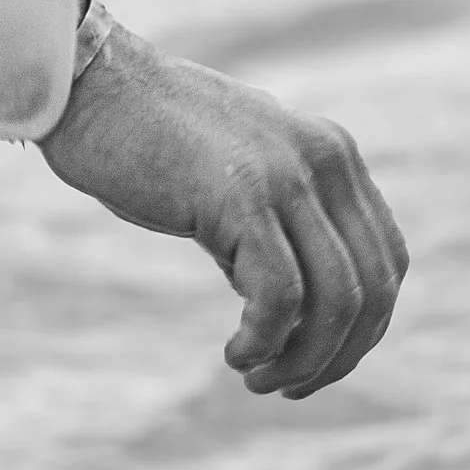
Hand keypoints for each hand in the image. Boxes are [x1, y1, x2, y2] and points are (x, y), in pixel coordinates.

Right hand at [40, 23, 408, 396]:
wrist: (82, 83)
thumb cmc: (144, 138)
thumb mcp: (237, 179)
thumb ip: (279, 225)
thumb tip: (300, 315)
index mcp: (332, 152)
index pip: (387, 261)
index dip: (364, 329)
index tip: (317, 360)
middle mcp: (324, 159)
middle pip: (373, 289)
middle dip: (338, 356)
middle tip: (288, 386)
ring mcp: (286, 173)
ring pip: (338, 300)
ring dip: (306, 360)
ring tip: (259, 378)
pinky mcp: (242, 193)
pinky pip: (281, 295)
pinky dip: (265, 341)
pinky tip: (236, 355)